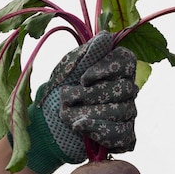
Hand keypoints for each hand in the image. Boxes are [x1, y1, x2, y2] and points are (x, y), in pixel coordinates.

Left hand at [25, 31, 137, 173]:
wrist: (47, 121)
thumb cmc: (61, 89)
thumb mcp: (70, 68)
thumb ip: (88, 53)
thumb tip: (105, 37)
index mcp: (116, 69)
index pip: (127, 62)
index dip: (106, 69)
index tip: (83, 78)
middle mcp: (126, 90)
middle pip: (124, 89)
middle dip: (92, 95)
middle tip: (68, 98)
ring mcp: (126, 114)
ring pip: (122, 112)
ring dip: (91, 113)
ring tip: (69, 115)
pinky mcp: (122, 136)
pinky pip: (124, 135)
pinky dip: (102, 132)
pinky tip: (83, 128)